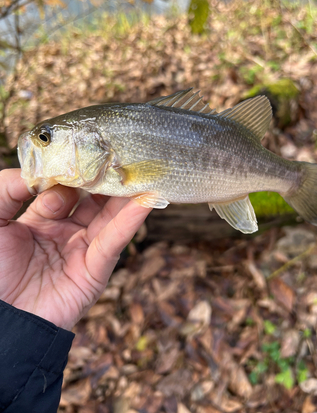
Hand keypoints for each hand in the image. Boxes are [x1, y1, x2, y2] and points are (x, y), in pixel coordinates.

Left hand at [0, 169, 149, 329]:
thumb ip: (7, 190)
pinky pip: (114, 240)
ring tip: (143, 169)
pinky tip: (145, 200)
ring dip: (126, 194)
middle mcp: (66, 231)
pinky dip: (131, 221)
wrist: (0, 320)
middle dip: (106, 178)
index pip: (65, 189)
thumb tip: (37, 170)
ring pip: (110, 216)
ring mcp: (83, 250)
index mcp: (42, 219)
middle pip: (93, 200)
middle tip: (121, 153)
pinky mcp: (95, 270)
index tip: (81, 153)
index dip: (70, 173)